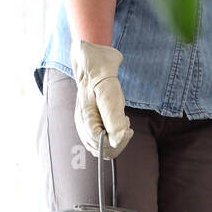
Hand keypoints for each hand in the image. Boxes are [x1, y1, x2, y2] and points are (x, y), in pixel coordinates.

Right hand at [70, 39, 132, 158]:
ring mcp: (84, 125)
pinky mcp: (89, 123)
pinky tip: (118, 124)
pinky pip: (100, 141)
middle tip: (125, 122)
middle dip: (118, 140)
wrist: (92, 61)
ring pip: (101, 148)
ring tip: (121, 121)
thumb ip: (113, 119)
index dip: (118, 141)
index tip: (128, 126)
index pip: (102, 145)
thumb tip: (118, 140)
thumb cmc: (101, 75)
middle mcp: (82, 126)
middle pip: (101, 149)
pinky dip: (112, 137)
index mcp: (86, 120)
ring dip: (116, 139)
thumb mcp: (110, 94)